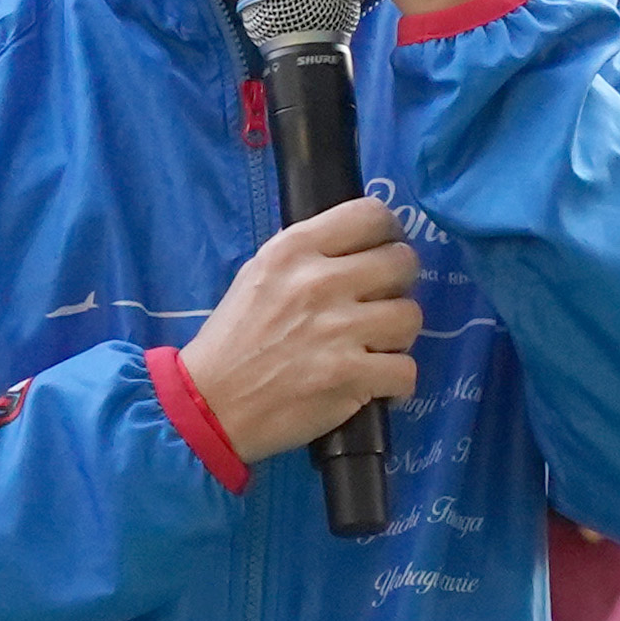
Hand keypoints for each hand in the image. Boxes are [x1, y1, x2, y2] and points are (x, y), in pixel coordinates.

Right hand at [179, 195, 421, 464]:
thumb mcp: (258, 276)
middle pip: (403, 263)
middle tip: (380, 305)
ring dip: (397, 337)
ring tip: (374, 349)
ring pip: (411, 317)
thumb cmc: (233, 341)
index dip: (389, 233)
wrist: (209, 405)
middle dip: (398, 286)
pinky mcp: (349, 376)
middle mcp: (319, 282)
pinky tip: (376, 385)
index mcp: (294, 250)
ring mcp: (337, 330)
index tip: (384, 251)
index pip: (371, 215)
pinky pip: (406, 370)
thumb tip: (361, 251)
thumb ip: (307, 257)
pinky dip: (395, 383)